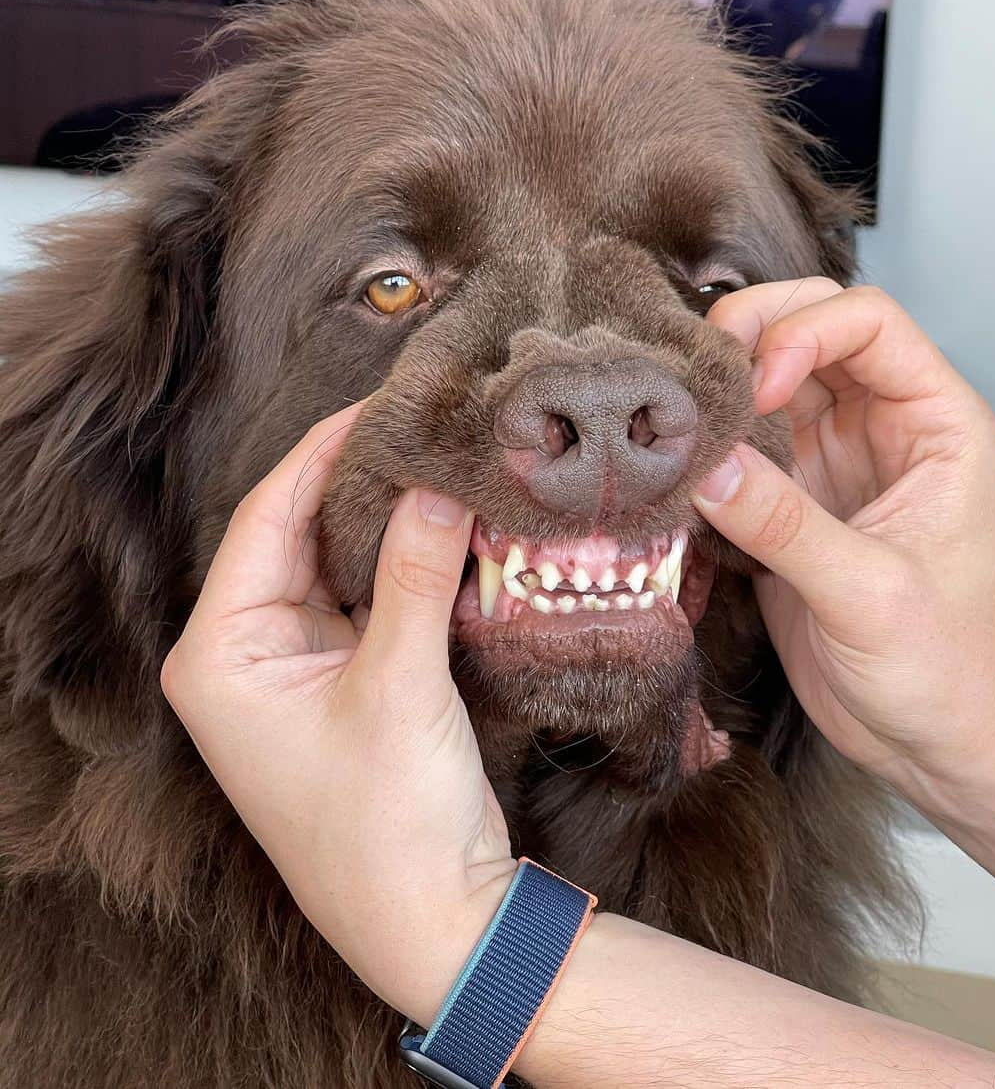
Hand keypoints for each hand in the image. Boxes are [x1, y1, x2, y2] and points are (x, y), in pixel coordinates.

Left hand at [160, 407, 515, 1024]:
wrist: (432, 923)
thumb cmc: (387, 820)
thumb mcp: (399, 685)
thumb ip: (415, 573)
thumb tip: (440, 480)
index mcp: (217, 651)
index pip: (267, 515)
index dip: (325, 451)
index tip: (384, 400)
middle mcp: (243, 651)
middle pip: (300, 532)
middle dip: (361, 480)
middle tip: (423, 421)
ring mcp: (294, 666)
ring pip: (338, 561)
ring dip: (388, 519)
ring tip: (440, 456)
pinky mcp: (343, 680)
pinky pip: (369, 596)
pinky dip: (405, 562)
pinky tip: (447, 521)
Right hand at [693, 280, 994, 831]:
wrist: (937, 744)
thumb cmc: (948, 670)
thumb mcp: (871, 595)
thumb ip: (787, 526)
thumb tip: (709, 467)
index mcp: (937, 424)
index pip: (870, 323)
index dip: (806, 334)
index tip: (759, 390)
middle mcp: (883, 428)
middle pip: (810, 330)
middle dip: (750, 337)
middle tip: (700, 379)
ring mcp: (832, 461)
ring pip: (765, 384)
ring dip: (717, 394)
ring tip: (675, 421)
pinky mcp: (790, 502)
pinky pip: (740, 448)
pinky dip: (705, 451)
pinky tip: (676, 468)